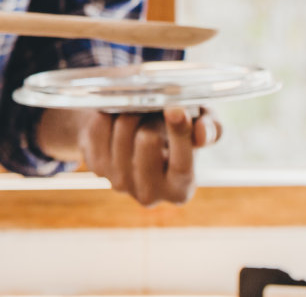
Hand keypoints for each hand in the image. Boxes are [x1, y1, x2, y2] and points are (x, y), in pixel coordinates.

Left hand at [78, 106, 221, 205]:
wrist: (132, 131)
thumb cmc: (173, 130)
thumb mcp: (198, 127)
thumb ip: (208, 130)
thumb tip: (201, 135)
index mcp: (181, 189)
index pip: (182, 163)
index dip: (179, 134)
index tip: (175, 110)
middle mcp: (149, 194)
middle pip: (148, 140)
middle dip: (152, 117)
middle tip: (154, 110)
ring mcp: (119, 183)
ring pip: (123, 129)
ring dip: (130, 111)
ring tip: (138, 112)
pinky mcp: (96, 166)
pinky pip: (100, 126)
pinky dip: (108, 112)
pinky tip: (116, 117)